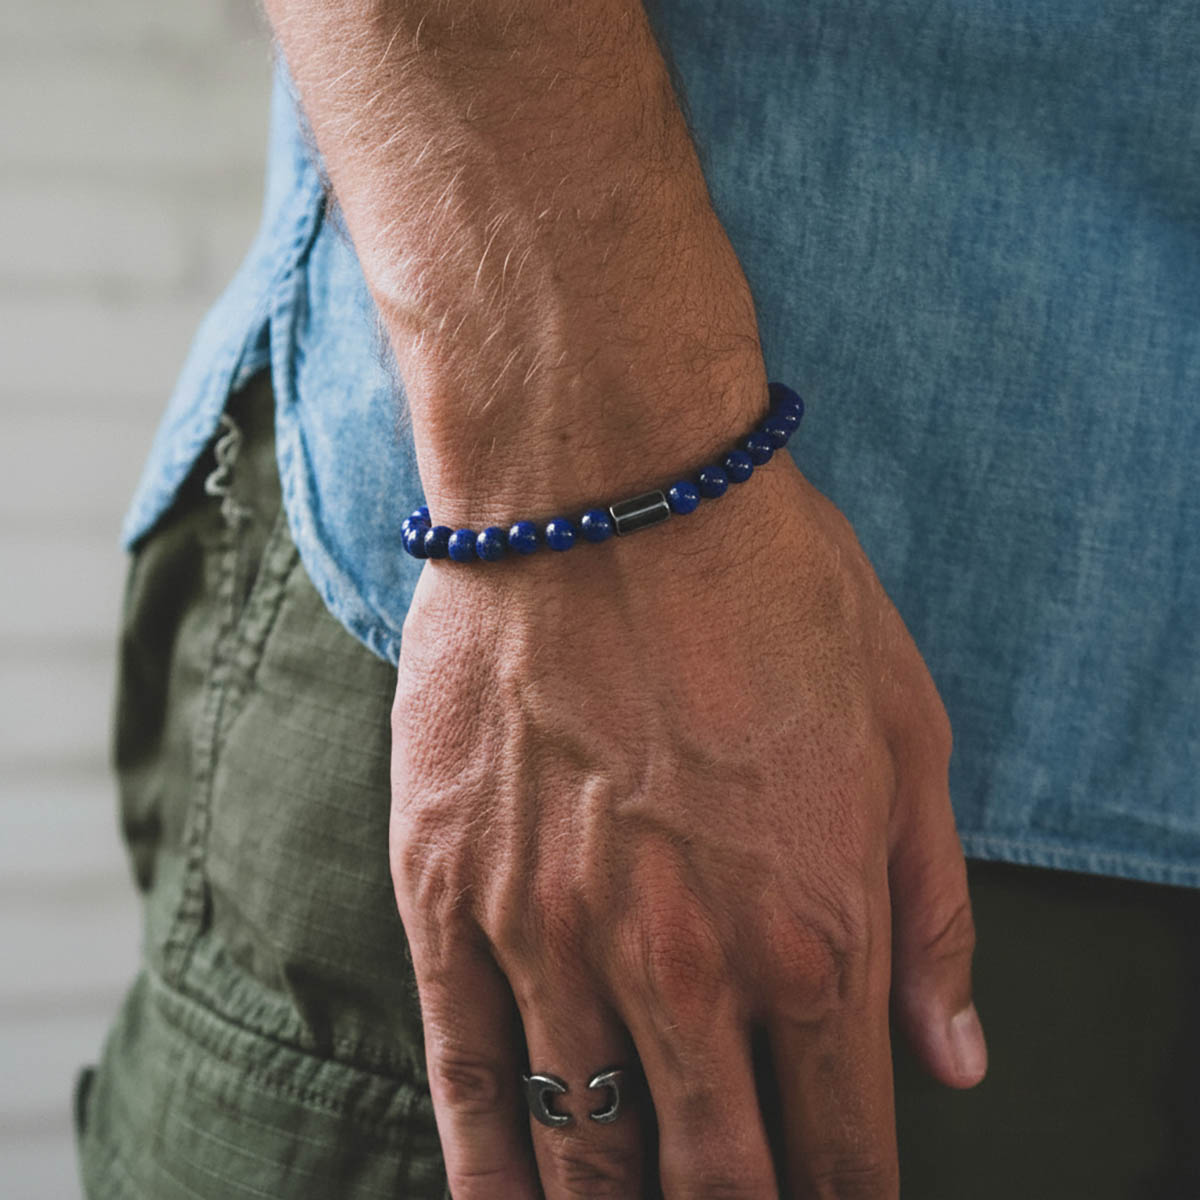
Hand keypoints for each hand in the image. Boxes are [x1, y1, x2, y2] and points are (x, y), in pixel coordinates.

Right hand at [390, 454, 986, 1197]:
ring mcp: (555, 938)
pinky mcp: (451, 896)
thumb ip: (932, 914)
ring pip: (587, 1150)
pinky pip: (467, 1077)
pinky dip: (489, 1172)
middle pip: (718, 1180)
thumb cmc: (770, 591)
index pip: (845, 1149)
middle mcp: (684, 965)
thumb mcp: (908, 735)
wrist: (608, 491)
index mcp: (814, 933)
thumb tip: (951, 1060)